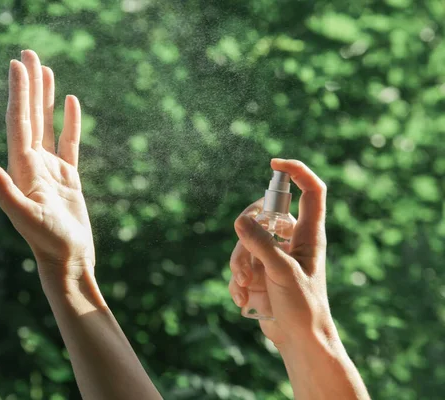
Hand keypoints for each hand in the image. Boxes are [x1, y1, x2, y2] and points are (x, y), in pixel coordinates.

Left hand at [0, 50, 94, 281]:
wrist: (68, 259)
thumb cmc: (48, 242)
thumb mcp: (26, 217)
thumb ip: (4, 191)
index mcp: (21, 168)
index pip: (19, 123)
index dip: (18, 93)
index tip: (17, 65)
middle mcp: (32, 164)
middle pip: (30, 116)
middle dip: (29, 85)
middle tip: (29, 53)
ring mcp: (50, 170)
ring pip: (47, 125)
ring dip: (46, 98)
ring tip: (46, 70)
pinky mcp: (67, 177)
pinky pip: (69, 143)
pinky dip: (70, 122)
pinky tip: (71, 103)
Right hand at [228, 159, 333, 348]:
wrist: (299, 341)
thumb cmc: (304, 307)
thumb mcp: (283, 273)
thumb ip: (262, 244)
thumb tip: (240, 219)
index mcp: (308, 234)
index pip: (311, 191)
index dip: (296, 171)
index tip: (274, 164)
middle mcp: (291, 240)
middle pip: (262, 216)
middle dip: (245, 238)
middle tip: (245, 263)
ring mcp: (274, 256)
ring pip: (244, 242)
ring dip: (239, 266)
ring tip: (246, 288)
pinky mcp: (261, 272)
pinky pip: (240, 264)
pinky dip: (237, 281)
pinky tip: (244, 300)